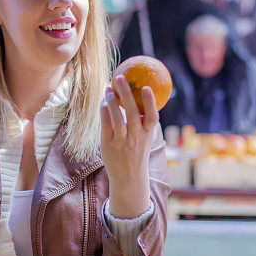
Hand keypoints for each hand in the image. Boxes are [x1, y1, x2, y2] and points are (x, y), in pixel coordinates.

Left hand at [100, 74, 156, 217]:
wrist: (128, 177)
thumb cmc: (137, 152)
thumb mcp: (145, 138)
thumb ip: (144, 121)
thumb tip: (140, 96)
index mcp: (147, 134)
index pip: (152, 117)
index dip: (150, 102)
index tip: (147, 87)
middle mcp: (135, 137)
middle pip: (132, 112)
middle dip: (126, 93)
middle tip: (120, 78)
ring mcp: (122, 141)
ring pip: (116, 117)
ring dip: (112, 100)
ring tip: (108, 88)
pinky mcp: (108, 144)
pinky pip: (105, 124)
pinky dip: (104, 111)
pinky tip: (103, 102)